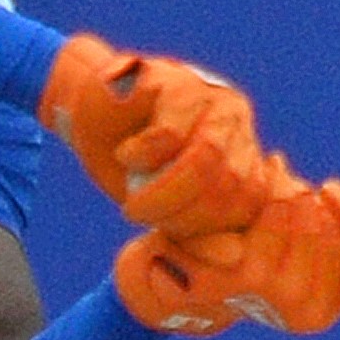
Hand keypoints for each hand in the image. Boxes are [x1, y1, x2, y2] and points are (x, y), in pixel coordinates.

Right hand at [38, 36, 274, 238]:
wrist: (90, 113)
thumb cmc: (133, 169)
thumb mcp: (170, 211)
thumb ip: (203, 234)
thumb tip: (234, 257)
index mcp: (245, 153)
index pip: (249, 203)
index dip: (208, 230)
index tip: (168, 235)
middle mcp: (236, 122)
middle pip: (229, 181)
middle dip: (182, 215)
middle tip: (143, 219)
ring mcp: (209, 97)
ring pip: (206, 155)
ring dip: (163, 192)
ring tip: (134, 203)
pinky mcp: (174, 81)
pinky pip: (168, 133)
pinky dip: (141, 156)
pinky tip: (126, 156)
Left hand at [112, 178, 339, 337]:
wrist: (177, 280)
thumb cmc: (244, 255)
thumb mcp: (293, 242)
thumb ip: (334, 223)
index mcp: (324, 308)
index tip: (329, 186)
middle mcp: (301, 308)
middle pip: (324, 228)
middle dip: (300, 194)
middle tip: (276, 179)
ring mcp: (267, 296)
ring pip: (291, 217)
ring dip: (275, 189)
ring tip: (258, 183)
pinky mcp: (232, 277)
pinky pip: (259, 220)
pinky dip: (253, 197)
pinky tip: (242, 188)